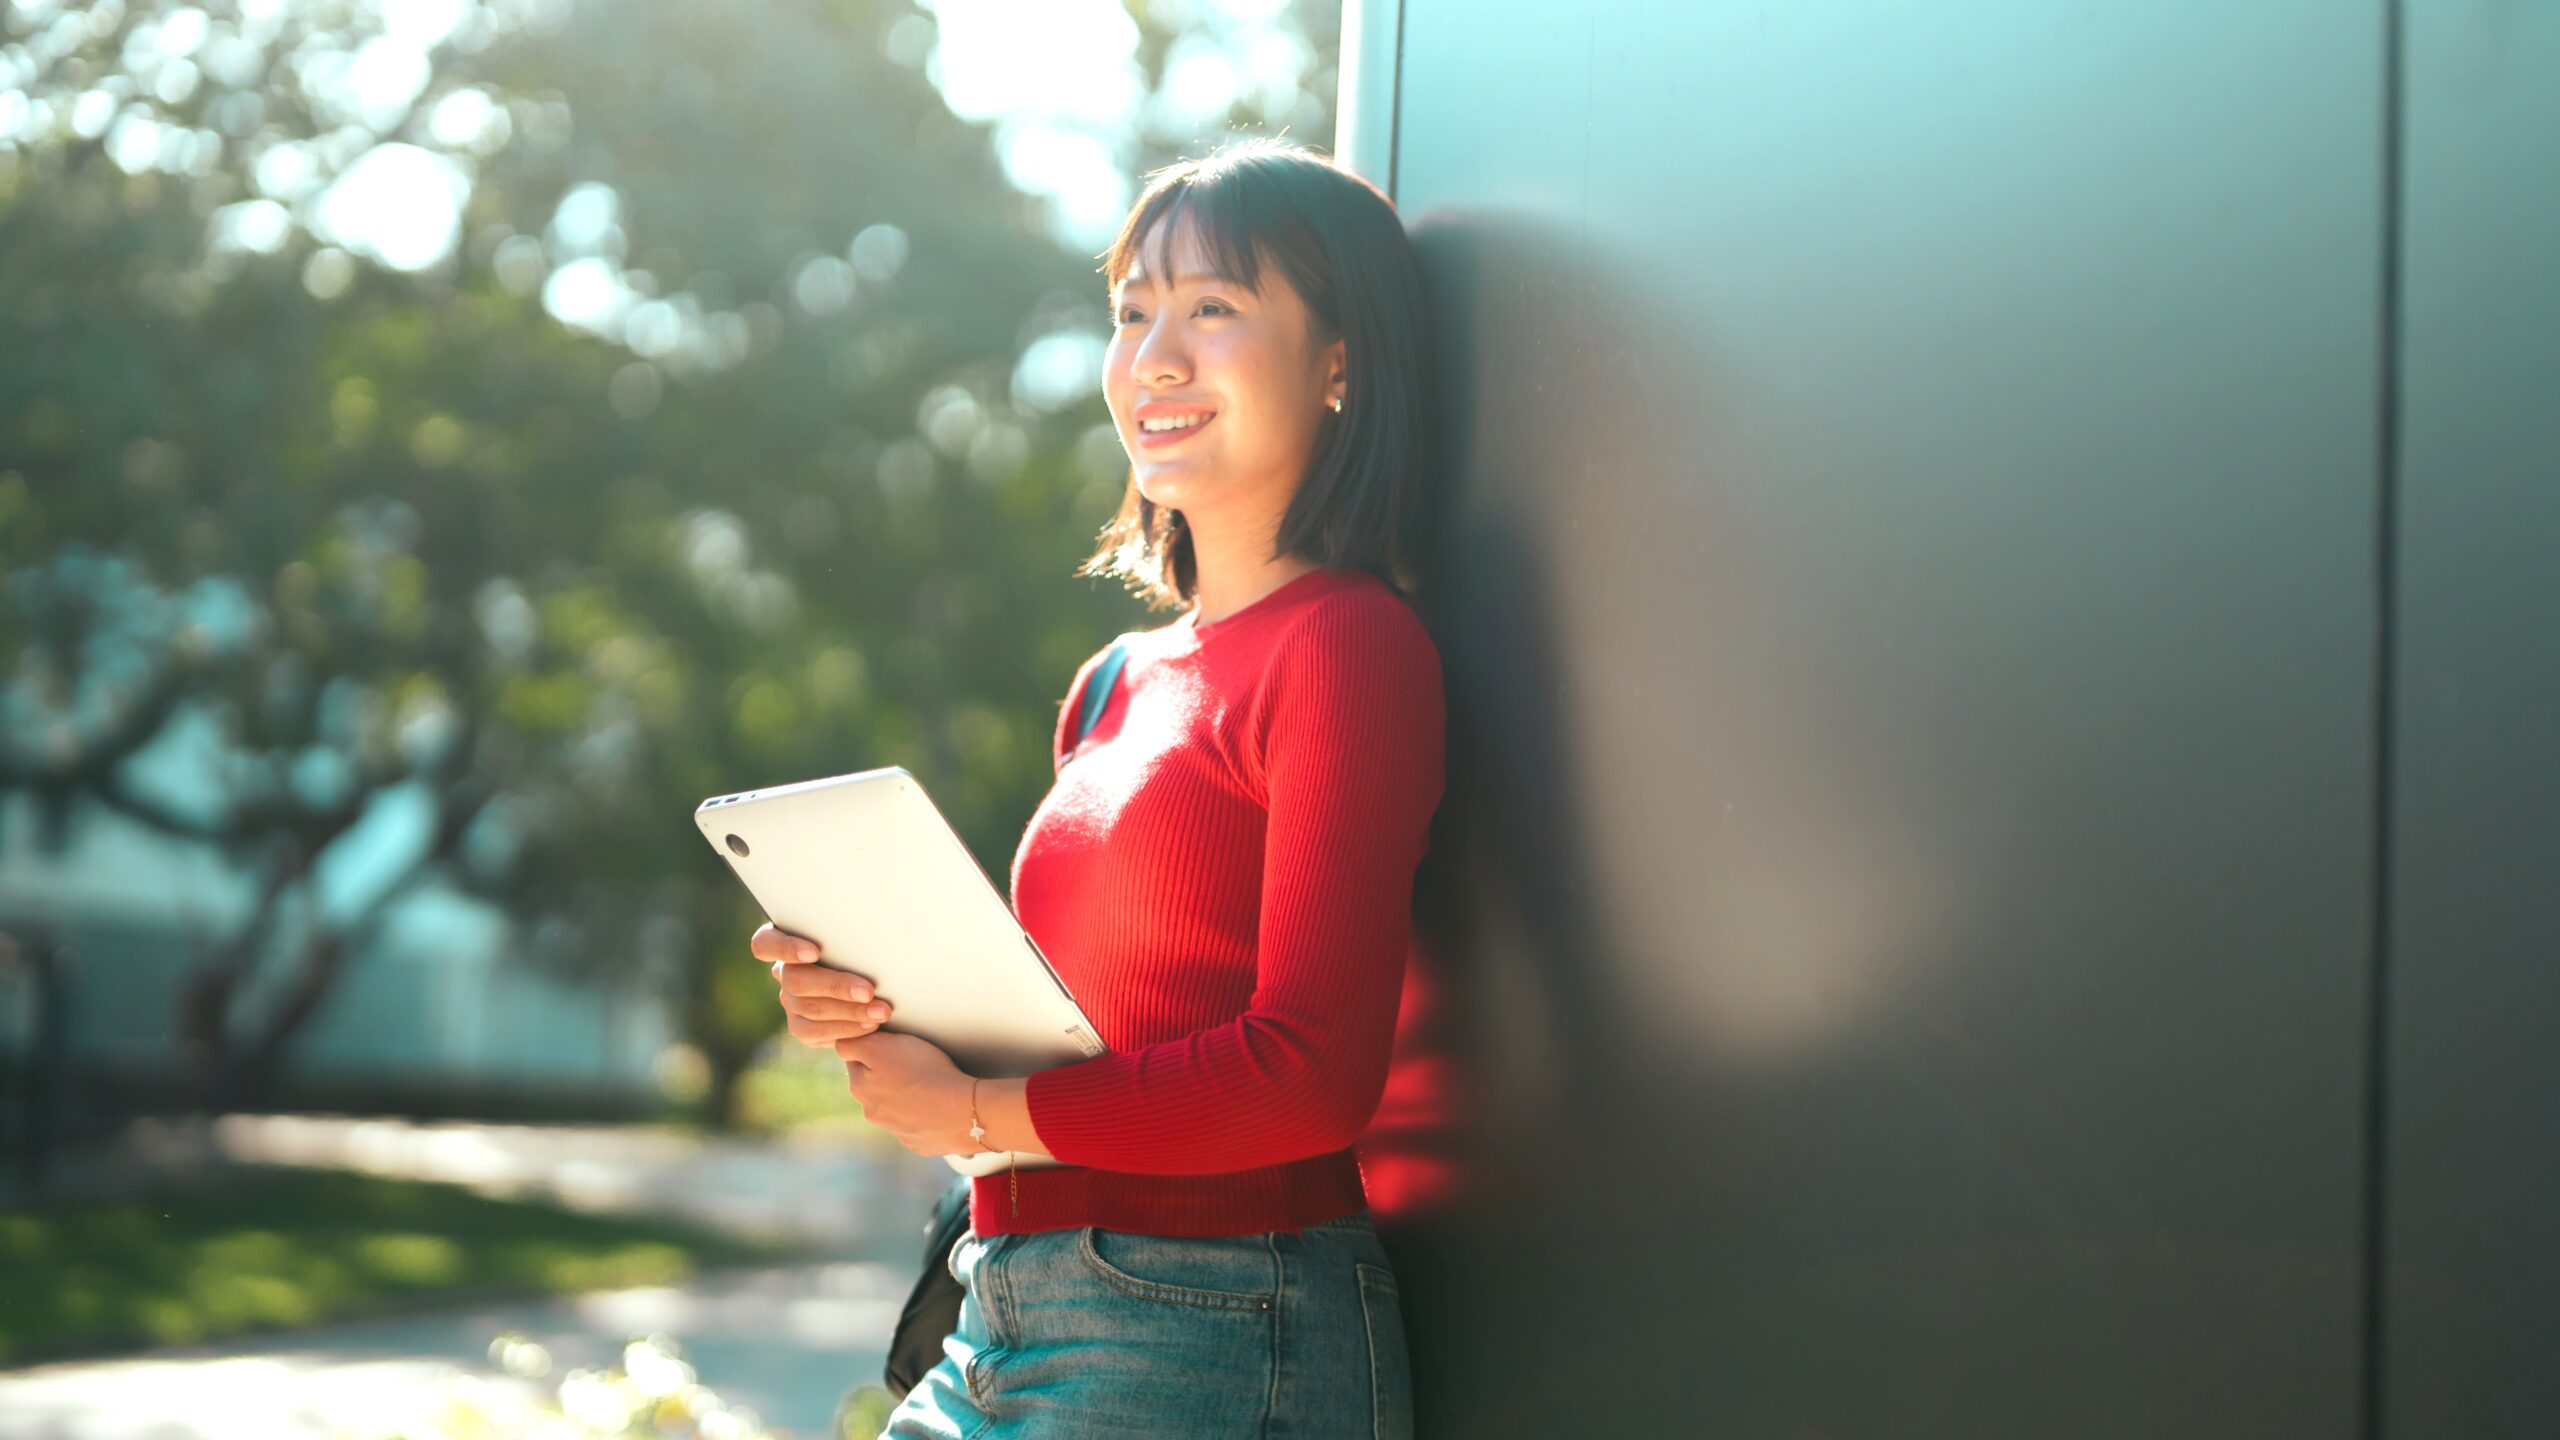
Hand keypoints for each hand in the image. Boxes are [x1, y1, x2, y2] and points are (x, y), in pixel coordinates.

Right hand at [748, 923, 893, 1047]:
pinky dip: (849, 1030)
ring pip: (809, 1010)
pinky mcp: (803, 1028)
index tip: (814, 952)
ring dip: (850, 1011)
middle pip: (795, 981)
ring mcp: (791, 1002)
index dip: (786, 948)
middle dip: (836, 987)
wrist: (879, 980)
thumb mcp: (859, 932)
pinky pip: (817, 1034)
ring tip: (881, 1011)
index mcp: (787, 940)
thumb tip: (875, 923)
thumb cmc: (869, 944)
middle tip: (869, 991)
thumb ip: (855, 928)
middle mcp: (784, 973)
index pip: (766, 944)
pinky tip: (873, 1026)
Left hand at [833, 1030, 979, 1158]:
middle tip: (912, 1062)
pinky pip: (915, 1124)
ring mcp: (895, 1131)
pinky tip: (937, 1105)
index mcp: (860, 1087)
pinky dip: (922, 1114)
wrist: (962, 1111)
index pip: (855, 1058)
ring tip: (928, 1084)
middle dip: (886, 1073)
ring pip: (894, 1106)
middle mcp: (872, 1112)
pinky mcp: (918, 1142)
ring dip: (904, 1095)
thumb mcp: (883, 1046)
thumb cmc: (925, 1073)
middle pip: (873, 1085)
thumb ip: (855, 1044)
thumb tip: (843, 1044)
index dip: (872, 1046)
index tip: (890, 1043)